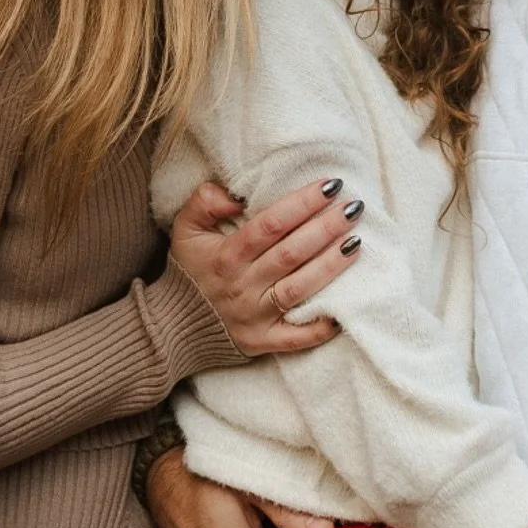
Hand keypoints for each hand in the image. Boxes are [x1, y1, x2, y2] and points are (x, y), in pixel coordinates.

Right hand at [169, 177, 362, 357]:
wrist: (171, 326)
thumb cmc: (189, 271)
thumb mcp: (184, 229)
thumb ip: (204, 202)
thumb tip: (236, 196)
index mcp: (227, 255)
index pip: (271, 224)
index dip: (302, 203)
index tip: (330, 185)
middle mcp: (243, 285)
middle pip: (292, 253)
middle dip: (326, 228)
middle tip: (354, 208)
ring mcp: (254, 316)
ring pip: (300, 289)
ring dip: (331, 266)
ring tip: (356, 242)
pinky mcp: (263, 342)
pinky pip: (297, 337)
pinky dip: (322, 326)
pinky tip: (345, 308)